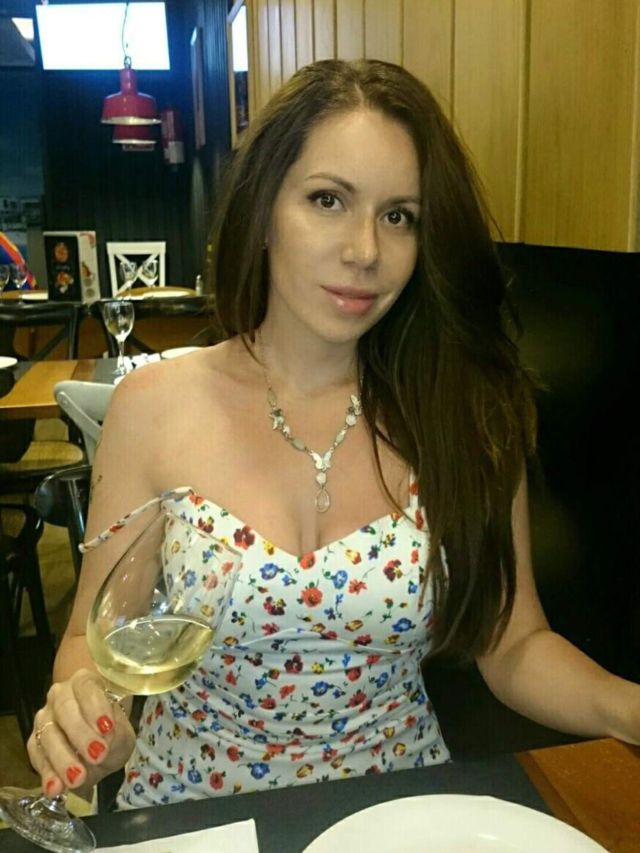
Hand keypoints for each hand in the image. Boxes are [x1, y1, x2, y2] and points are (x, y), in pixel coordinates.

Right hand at [27, 669, 135, 799]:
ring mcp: (45, 718)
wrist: (97, 740)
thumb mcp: (123, 731)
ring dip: (63, 758)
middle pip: (65, 710)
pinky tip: (55, 788)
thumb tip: (104, 742)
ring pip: (48, 734)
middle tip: (98, 755)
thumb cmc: (112, 727)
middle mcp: (61, 696)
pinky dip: (47, 773)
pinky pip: (37, 756)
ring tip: (78, 778)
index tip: (107, 727)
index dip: (96, 706)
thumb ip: (117, 734)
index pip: (87, 687)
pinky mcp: (34, 742)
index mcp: (85, 683)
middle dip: (81, 734)